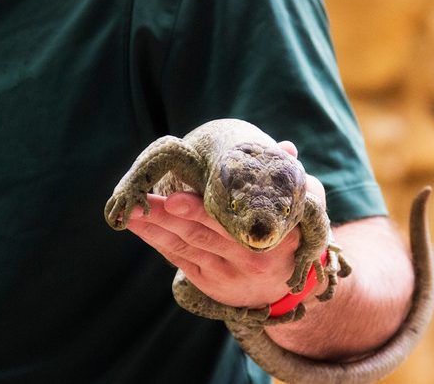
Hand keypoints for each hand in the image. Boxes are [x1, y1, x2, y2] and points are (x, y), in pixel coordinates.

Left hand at [125, 141, 325, 308]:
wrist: (286, 288)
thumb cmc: (292, 235)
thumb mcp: (303, 209)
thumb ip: (295, 180)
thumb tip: (286, 147)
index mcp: (271, 240)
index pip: (230, 225)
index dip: (199, 212)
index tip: (175, 198)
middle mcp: (248, 260)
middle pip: (201, 235)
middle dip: (167, 217)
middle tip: (142, 200)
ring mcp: (227, 274)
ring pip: (185, 247)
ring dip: (155, 228)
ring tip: (130, 210)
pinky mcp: (210, 282)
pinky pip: (180, 259)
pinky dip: (158, 241)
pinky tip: (139, 226)